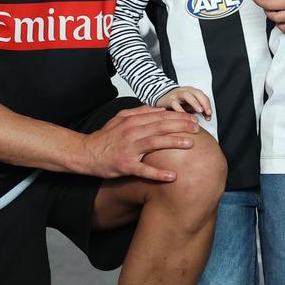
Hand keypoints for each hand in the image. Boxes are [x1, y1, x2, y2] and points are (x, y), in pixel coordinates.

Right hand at [79, 105, 200, 181]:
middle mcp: (132, 132)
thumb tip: (157, 109)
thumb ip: (139, 112)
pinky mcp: (125, 165)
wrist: (87, 153)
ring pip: (155, 143)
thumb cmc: (106, 138)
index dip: (177, 116)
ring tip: (190, 144)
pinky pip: (144, 169)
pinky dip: (158, 173)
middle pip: (160, 126)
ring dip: (174, 143)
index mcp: (132, 121)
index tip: (192, 118)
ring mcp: (129, 149)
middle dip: (181, 126)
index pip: (159, 116)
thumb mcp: (120, 119)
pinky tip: (172, 176)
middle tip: (197, 128)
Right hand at [156, 86, 211, 118]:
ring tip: (199, 111)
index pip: (202, 95)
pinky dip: (180, 110)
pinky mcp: (169, 100)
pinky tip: (184, 116)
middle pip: (196, 93)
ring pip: (186, 95)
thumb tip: (208, 117)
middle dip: (203, 102)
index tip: (210, 113)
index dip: (207, 103)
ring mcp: (176, 95)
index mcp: (191, 91)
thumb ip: (200, 110)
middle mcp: (185, 91)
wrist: (161, 98)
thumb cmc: (178, 103)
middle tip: (206, 111)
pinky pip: (174, 104)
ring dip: (194, 102)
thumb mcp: (190, 105)